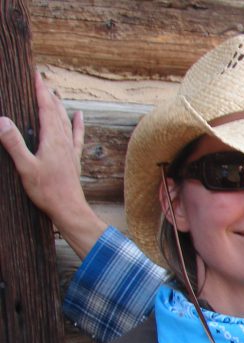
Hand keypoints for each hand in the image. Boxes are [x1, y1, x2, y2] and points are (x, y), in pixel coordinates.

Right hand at [0, 70, 106, 257]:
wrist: (70, 210)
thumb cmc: (47, 191)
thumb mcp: (25, 167)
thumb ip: (14, 143)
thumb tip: (1, 119)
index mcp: (52, 140)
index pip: (46, 108)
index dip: (40, 91)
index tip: (35, 75)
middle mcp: (64, 141)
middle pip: (56, 111)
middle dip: (48, 94)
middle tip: (40, 79)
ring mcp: (70, 150)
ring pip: (65, 121)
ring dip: (59, 105)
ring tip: (54, 92)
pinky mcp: (73, 159)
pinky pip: (76, 136)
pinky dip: (77, 123)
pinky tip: (79, 116)